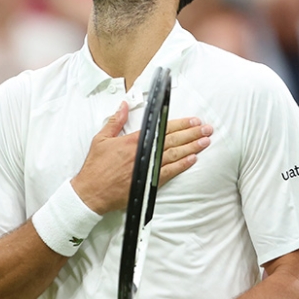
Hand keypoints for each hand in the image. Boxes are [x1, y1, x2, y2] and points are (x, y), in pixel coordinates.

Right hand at [72, 103, 211, 214]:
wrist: (91, 193)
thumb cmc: (95, 167)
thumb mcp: (101, 139)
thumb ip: (115, 121)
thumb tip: (123, 106)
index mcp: (133, 141)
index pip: (162, 129)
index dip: (180, 124)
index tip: (193, 120)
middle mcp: (143, 153)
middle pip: (173, 141)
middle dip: (192, 133)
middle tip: (206, 128)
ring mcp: (147, 168)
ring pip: (174, 155)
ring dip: (192, 147)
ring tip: (205, 141)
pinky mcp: (148, 182)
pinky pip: (170, 172)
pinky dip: (182, 165)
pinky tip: (193, 159)